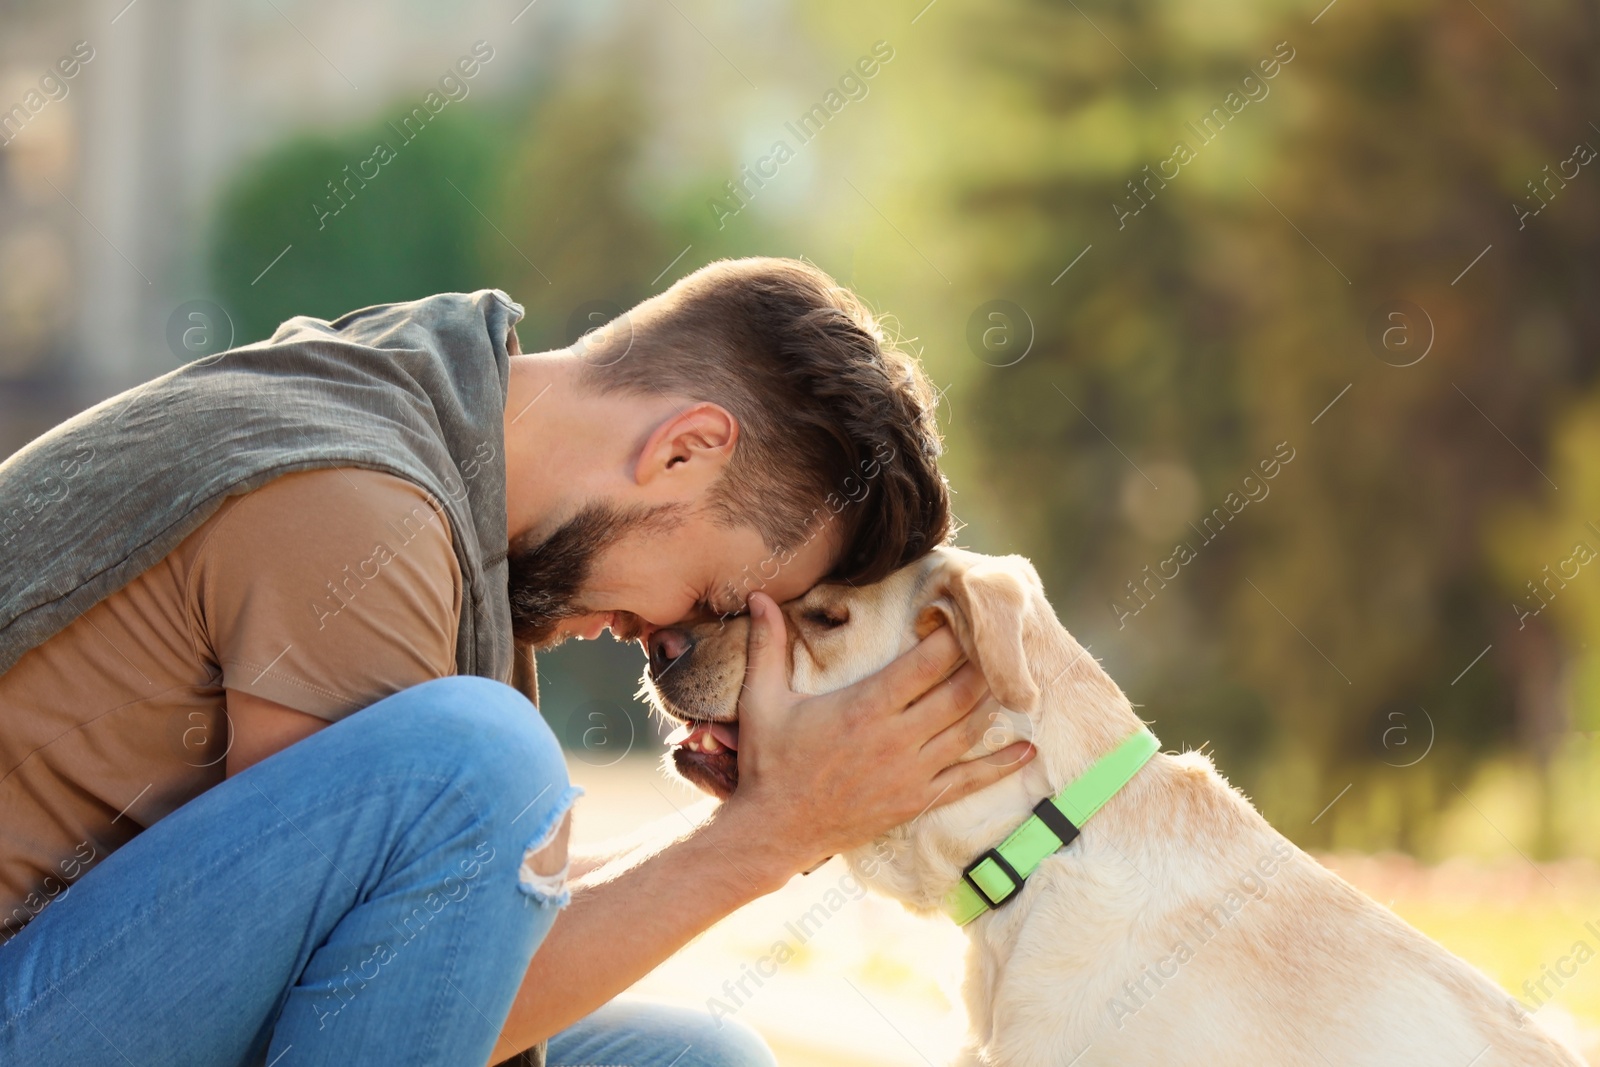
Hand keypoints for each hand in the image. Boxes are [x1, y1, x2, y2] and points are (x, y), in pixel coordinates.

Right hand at [722, 591, 1035, 878]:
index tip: (962, 613)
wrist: (775, 831)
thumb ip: (767, 645)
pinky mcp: (917, 801)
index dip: (950, 636)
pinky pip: (968, 781)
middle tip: (1001, 639)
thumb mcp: (762, 700)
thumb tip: (756, 596)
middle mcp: (896, 739)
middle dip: (983, 664)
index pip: (924, 664)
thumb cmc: (769, 762)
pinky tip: (1026, 750)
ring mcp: (911, 773)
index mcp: (865, 707)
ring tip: (1016, 678)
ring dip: (994, 703)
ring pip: (968, 731)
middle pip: (958, 693)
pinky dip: (1000, 765)